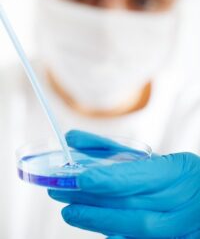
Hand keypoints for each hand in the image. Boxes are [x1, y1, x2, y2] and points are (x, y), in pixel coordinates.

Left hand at [49, 130, 199, 237]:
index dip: (108, 179)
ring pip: (133, 226)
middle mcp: (177, 201)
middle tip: (61, 194)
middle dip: (92, 201)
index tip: (80, 177)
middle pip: (130, 204)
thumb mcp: (156, 158)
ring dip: (98, 219)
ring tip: (70, 212)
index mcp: (176, 171)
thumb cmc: (178, 174)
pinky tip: (97, 227)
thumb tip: (74, 139)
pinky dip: (116, 233)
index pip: (138, 177)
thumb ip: (115, 150)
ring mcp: (176, 226)